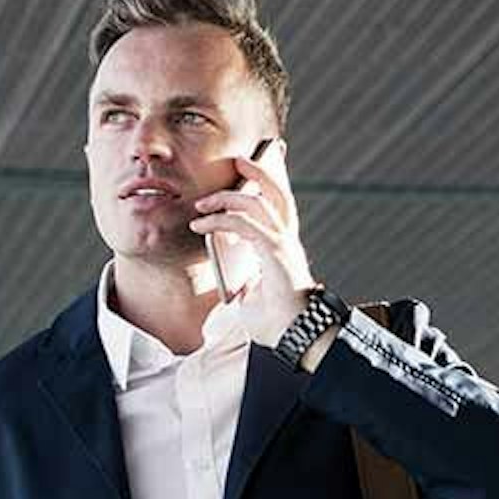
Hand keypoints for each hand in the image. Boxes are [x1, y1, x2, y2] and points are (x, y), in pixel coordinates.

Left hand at [194, 138, 315, 350]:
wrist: (297, 337)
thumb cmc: (279, 324)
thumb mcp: (255, 299)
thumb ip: (246, 284)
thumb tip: (234, 280)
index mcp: (285, 249)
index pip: (278, 209)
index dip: (264, 190)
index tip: (243, 181)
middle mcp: (287, 241)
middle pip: (277, 194)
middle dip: (259, 173)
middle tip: (239, 161)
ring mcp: (283, 244)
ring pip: (257, 202)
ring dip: (226, 197)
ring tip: (203, 203)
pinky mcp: (273, 252)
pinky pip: (243, 224)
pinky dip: (220, 220)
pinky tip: (201, 224)